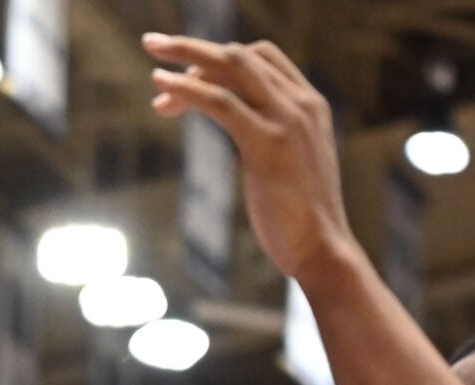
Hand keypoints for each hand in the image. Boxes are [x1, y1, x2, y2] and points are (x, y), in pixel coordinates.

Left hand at [143, 34, 355, 284]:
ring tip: (151, 55)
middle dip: (194, 47)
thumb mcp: (292, 165)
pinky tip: (160, 87)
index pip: (262, 58)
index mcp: (309, 104)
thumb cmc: (302, 217)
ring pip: (230, 66)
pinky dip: (186, 89)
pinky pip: (220, 102)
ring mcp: (286, 120)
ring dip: (185, 55)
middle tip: (154, 45)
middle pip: (242, 54)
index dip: (219, 59)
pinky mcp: (266, 144)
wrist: (323, 249)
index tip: (183, 77)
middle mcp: (301, 103)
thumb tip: (247, 135)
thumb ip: (273, 139)